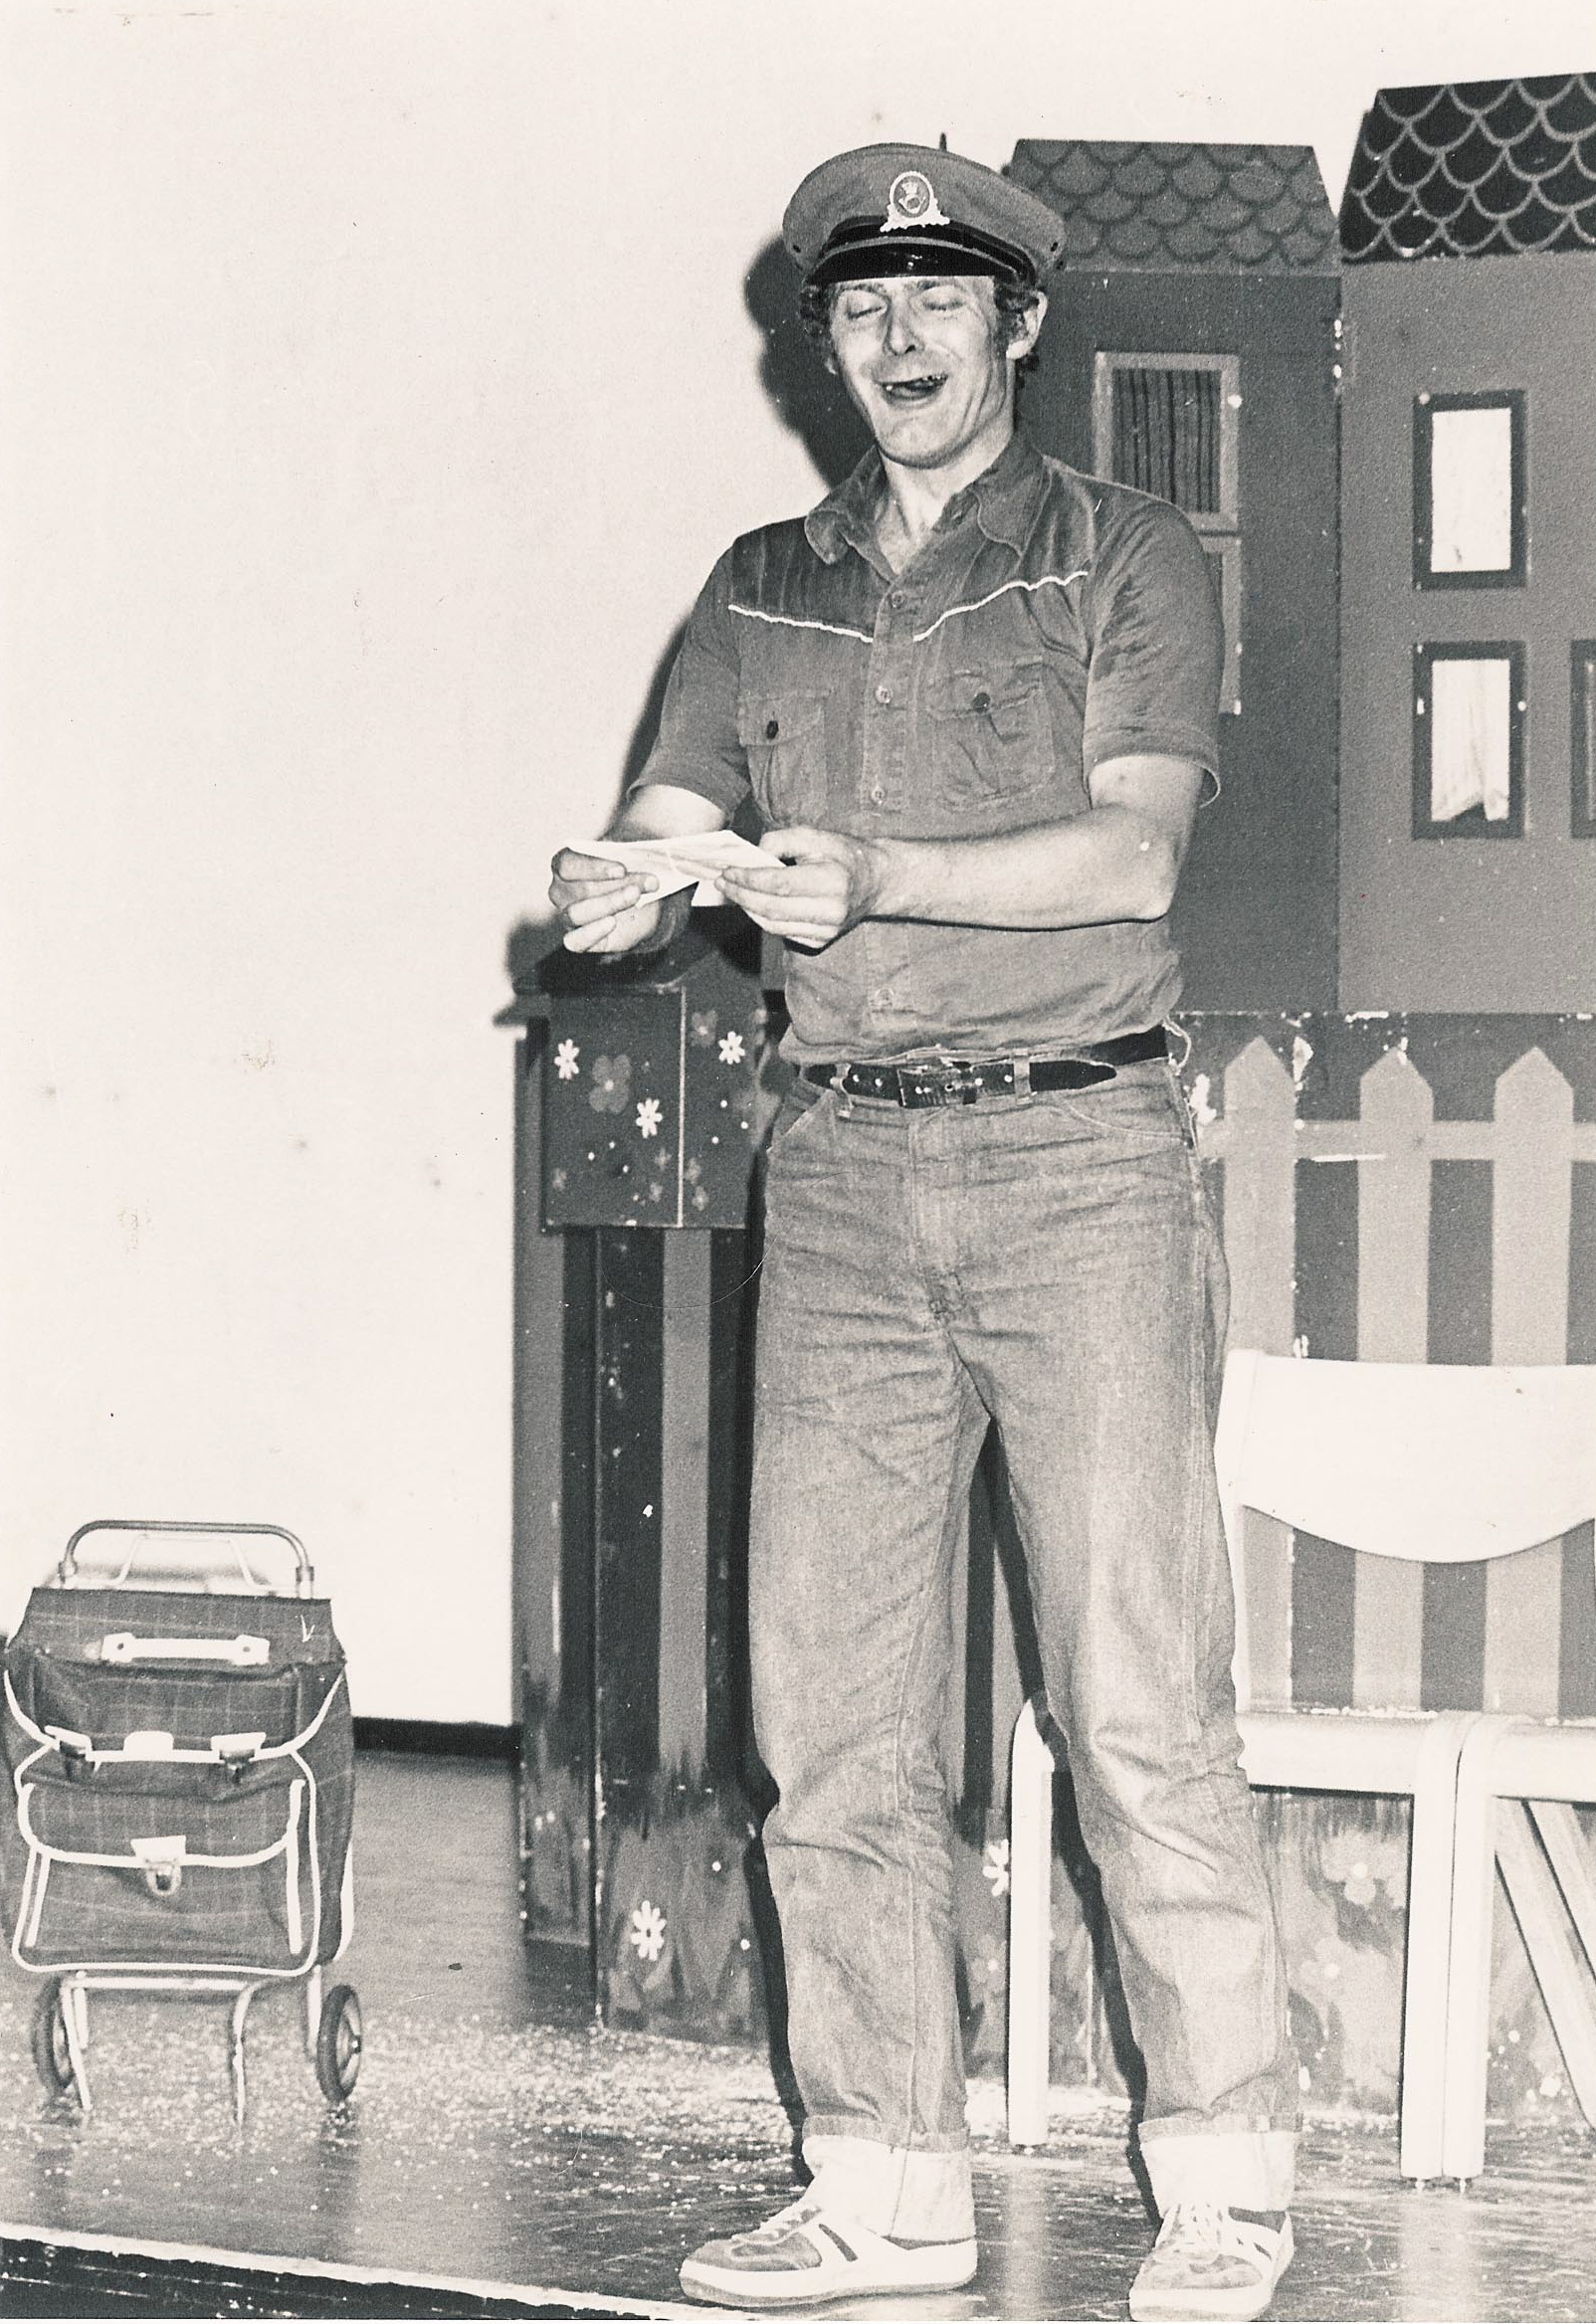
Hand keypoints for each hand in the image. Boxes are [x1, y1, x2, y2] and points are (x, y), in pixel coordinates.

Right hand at [549, 847, 662, 954]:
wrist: (641, 904)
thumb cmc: (629, 874)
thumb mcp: (632, 860)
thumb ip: (632, 858)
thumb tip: (643, 864)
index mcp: (565, 865)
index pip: (567, 865)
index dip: (594, 867)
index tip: (622, 870)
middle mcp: (560, 890)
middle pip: (580, 889)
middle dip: (617, 885)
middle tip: (649, 882)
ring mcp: (567, 916)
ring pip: (576, 913)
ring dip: (609, 904)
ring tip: (635, 897)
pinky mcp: (577, 939)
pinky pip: (574, 941)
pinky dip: (591, 933)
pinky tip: (612, 923)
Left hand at [717, 827, 879, 949]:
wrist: (876, 882)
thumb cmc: (844, 855)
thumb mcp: (817, 835)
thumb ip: (782, 839)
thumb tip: (753, 856)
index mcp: (833, 881)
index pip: (779, 884)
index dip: (749, 879)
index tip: (729, 871)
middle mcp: (832, 911)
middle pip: (772, 907)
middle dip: (741, 894)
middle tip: (723, 882)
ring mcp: (827, 931)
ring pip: (773, 924)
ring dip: (748, 908)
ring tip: (733, 891)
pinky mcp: (822, 941)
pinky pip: (782, 933)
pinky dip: (763, 918)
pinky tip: (754, 903)